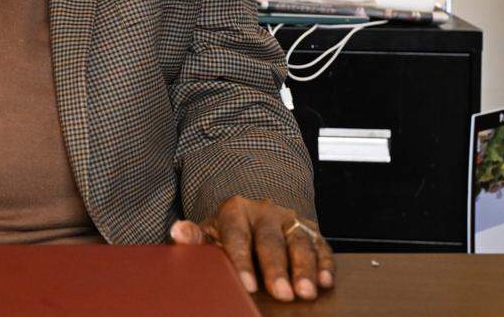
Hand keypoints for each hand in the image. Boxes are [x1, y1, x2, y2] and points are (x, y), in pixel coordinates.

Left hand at [170, 195, 333, 301]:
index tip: (247, 285)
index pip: (237, 236)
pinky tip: (326, 281)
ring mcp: (290, 219)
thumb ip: (194, 237)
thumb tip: (178, 232)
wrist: (250, 215)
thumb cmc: (226, 232)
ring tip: (306, 292)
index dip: (242, 262)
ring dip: (305, 269)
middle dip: (277, 269)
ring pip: (299, 242)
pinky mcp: (310, 230)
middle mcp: (265, 211)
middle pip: (271, 241)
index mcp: (235, 210)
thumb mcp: (208, 233)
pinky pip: (321, 245)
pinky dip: (325, 263)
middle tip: (282, 294)